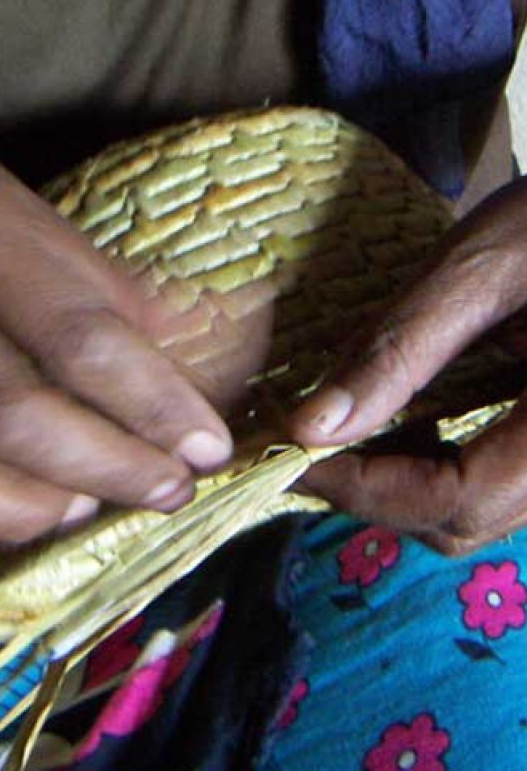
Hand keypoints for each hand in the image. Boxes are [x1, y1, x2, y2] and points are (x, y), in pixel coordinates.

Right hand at [0, 125, 236, 543]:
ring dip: (33, 506)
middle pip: (13, 409)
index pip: (78, 333)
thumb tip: (185, 357)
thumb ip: (94, 279)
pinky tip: (21, 512)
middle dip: (107, 467)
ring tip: (92, 508)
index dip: (152, 404)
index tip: (208, 447)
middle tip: (169, 490)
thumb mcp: (14, 206)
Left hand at [291, 177, 526, 554]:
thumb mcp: (483, 266)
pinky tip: (400, 419)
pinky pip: (492, 479)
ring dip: (398, 480)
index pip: (461, 498)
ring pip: (476, 508)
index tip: (293, 452)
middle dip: (374, 489)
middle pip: (463, 519)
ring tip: (343, 429)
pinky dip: (432, 462)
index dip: (366, 489)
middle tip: (309, 440)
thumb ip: (399, 348)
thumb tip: (311, 426)